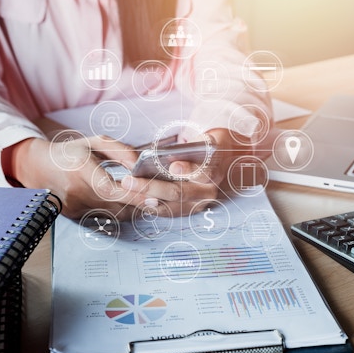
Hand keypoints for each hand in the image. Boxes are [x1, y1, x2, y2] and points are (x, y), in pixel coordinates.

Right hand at [6, 135, 144, 219]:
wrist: (38, 168)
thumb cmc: (71, 152)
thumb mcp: (95, 142)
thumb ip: (120, 151)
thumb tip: (141, 164)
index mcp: (80, 168)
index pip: (110, 188)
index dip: (133, 194)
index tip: (154, 197)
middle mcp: (76, 190)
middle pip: (116, 204)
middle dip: (141, 204)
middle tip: (161, 200)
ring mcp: (74, 207)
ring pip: (113, 214)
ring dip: (133, 209)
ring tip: (149, 201)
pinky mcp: (75, 216)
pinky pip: (105, 217)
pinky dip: (121, 212)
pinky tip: (130, 205)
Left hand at [119, 128, 250, 216]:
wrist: (229, 164)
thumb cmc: (214, 147)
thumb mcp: (210, 140)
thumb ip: (196, 146)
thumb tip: (170, 155)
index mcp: (217, 170)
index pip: (204, 172)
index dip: (189, 170)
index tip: (173, 166)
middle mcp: (209, 191)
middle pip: (179, 193)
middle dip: (151, 187)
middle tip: (128, 180)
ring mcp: (200, 204)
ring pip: (170, 205)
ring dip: (145, 199)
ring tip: (124, 191)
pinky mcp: (191, 210)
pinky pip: (168, 211)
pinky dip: (150, 206)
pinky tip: (132, 199)